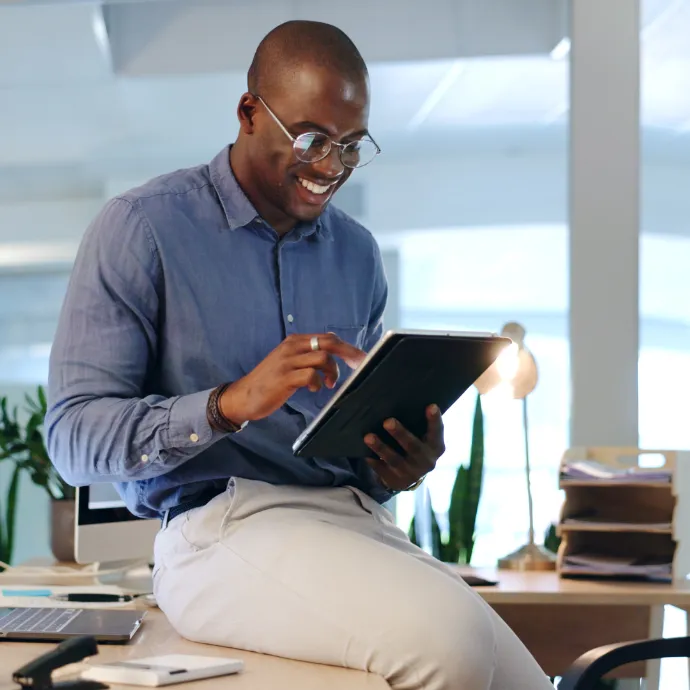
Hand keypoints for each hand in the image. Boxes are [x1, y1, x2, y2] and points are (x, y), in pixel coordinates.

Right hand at [219, 333, 365, 422]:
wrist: (243, 395)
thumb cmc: (270, 380)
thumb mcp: (289, 361)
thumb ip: (307, 355)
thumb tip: (332, 350)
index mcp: (295, 341)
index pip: (327, 337)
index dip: (347, 347)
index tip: (360, 358)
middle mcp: (292, 347)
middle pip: (329, 342)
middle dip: (349, 354)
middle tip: (359, 366)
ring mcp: (287, 362)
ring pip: (323, 358)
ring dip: (332, 372)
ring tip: (328, 384)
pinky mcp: (284, 378)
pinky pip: (310, 375)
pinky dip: (317, 383)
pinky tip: (313, 389)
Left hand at [364, 405, 444, 491]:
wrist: (410, 475)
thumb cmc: (416, 445)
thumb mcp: (423, 437)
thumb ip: (418, 424)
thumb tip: (402, 400)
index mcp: (436, 447)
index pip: (437, 432)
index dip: (434, 420)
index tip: (431, 406)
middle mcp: (426, 461)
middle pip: (413, 447)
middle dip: (400, 434)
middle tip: (387, 421)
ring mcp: (411, 473)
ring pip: (394, 459)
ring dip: (381, 447)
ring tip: (368, 437)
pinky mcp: (396, 481)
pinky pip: (382, 470)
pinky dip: (373, 460)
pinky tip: (364, 452)